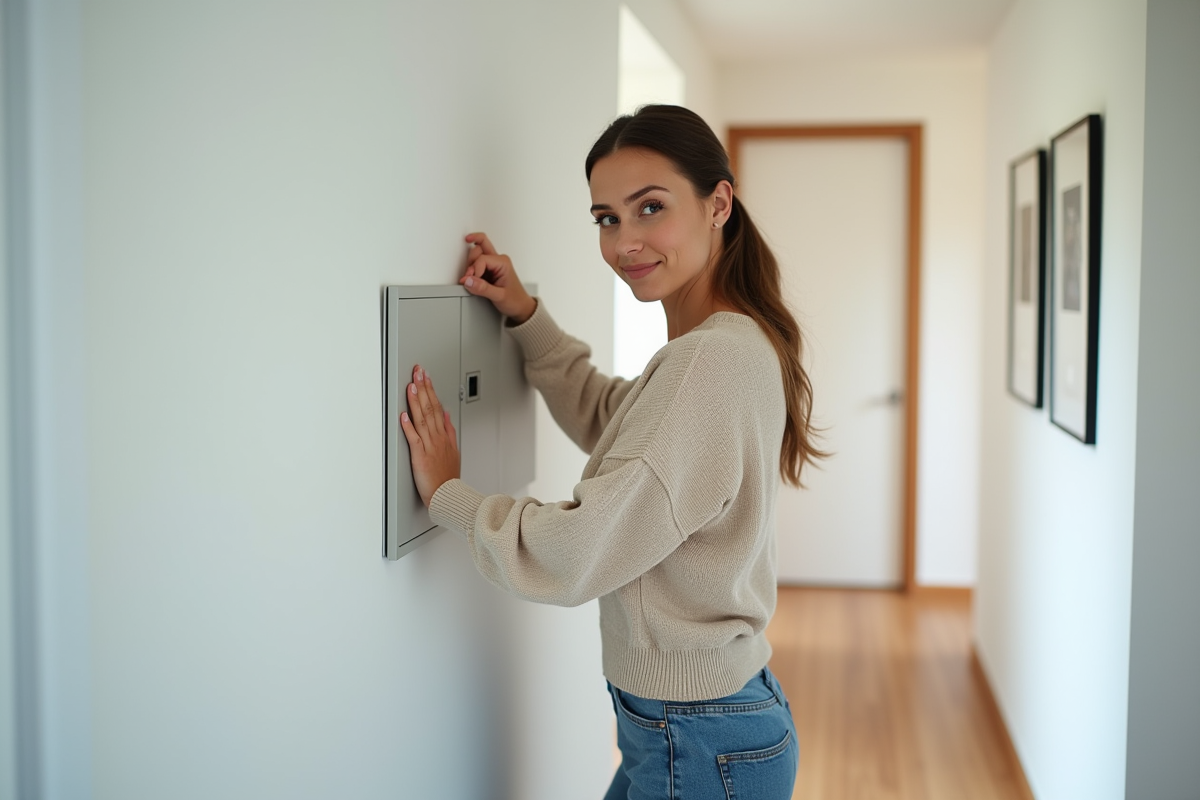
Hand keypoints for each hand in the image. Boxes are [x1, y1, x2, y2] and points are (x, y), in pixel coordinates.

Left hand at [399, 365, 460, 507]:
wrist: (448, 495)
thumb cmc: (448, 476)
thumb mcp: (453, 450)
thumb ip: (449, 430)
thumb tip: (445, 414)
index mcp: (443, 435)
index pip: (437, 406)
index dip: (430, 390)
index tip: (425, 377)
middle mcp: (436, 437)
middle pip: (429, 408)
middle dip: (423, 388)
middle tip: (418, 372)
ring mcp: (428, 446)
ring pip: (422, 419)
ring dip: (416, 401)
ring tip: (412, 385)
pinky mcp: (420, 456)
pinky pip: (414, 438)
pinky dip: (408, 426)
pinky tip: (404, 415)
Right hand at [461, 232, 536, 322]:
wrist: (520, 307)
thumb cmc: (515, 300)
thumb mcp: (499, 296)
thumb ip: (483, 288)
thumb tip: (468, 280)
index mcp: (503, 262)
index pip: (482, 259)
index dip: (474, 270)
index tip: (471, 282)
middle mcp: (498, 260)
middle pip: (479, 246)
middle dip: (471, 259)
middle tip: (468, 274)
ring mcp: (493, 264)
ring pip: (476, 252)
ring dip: (470, 263)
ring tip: (471, 278)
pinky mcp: (488, 270)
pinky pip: (476, 262)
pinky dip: (470, 268)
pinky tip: (471, 277)